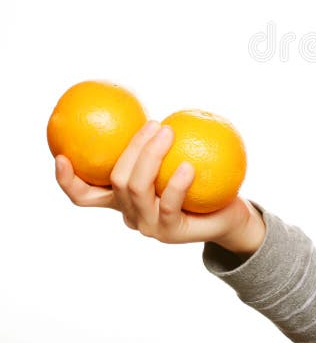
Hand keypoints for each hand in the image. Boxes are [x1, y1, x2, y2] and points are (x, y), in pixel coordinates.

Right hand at [54, 120, 264, 252]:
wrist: (227, 215)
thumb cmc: (201, 181)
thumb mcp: (176, 159)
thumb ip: (158, 143)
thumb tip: (151, 110)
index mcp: (122, 199)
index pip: (85, 195)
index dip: (67, 180)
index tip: (61, 155)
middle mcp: (130, 213)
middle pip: (116, 180)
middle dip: (131, 148)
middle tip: (154, 123)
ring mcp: (148, 225)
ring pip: (136, 188)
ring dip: (151, 156)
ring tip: (168, 132)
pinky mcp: (170, 232)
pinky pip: (169, 204)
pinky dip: (176, 183)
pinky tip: (188, 165)